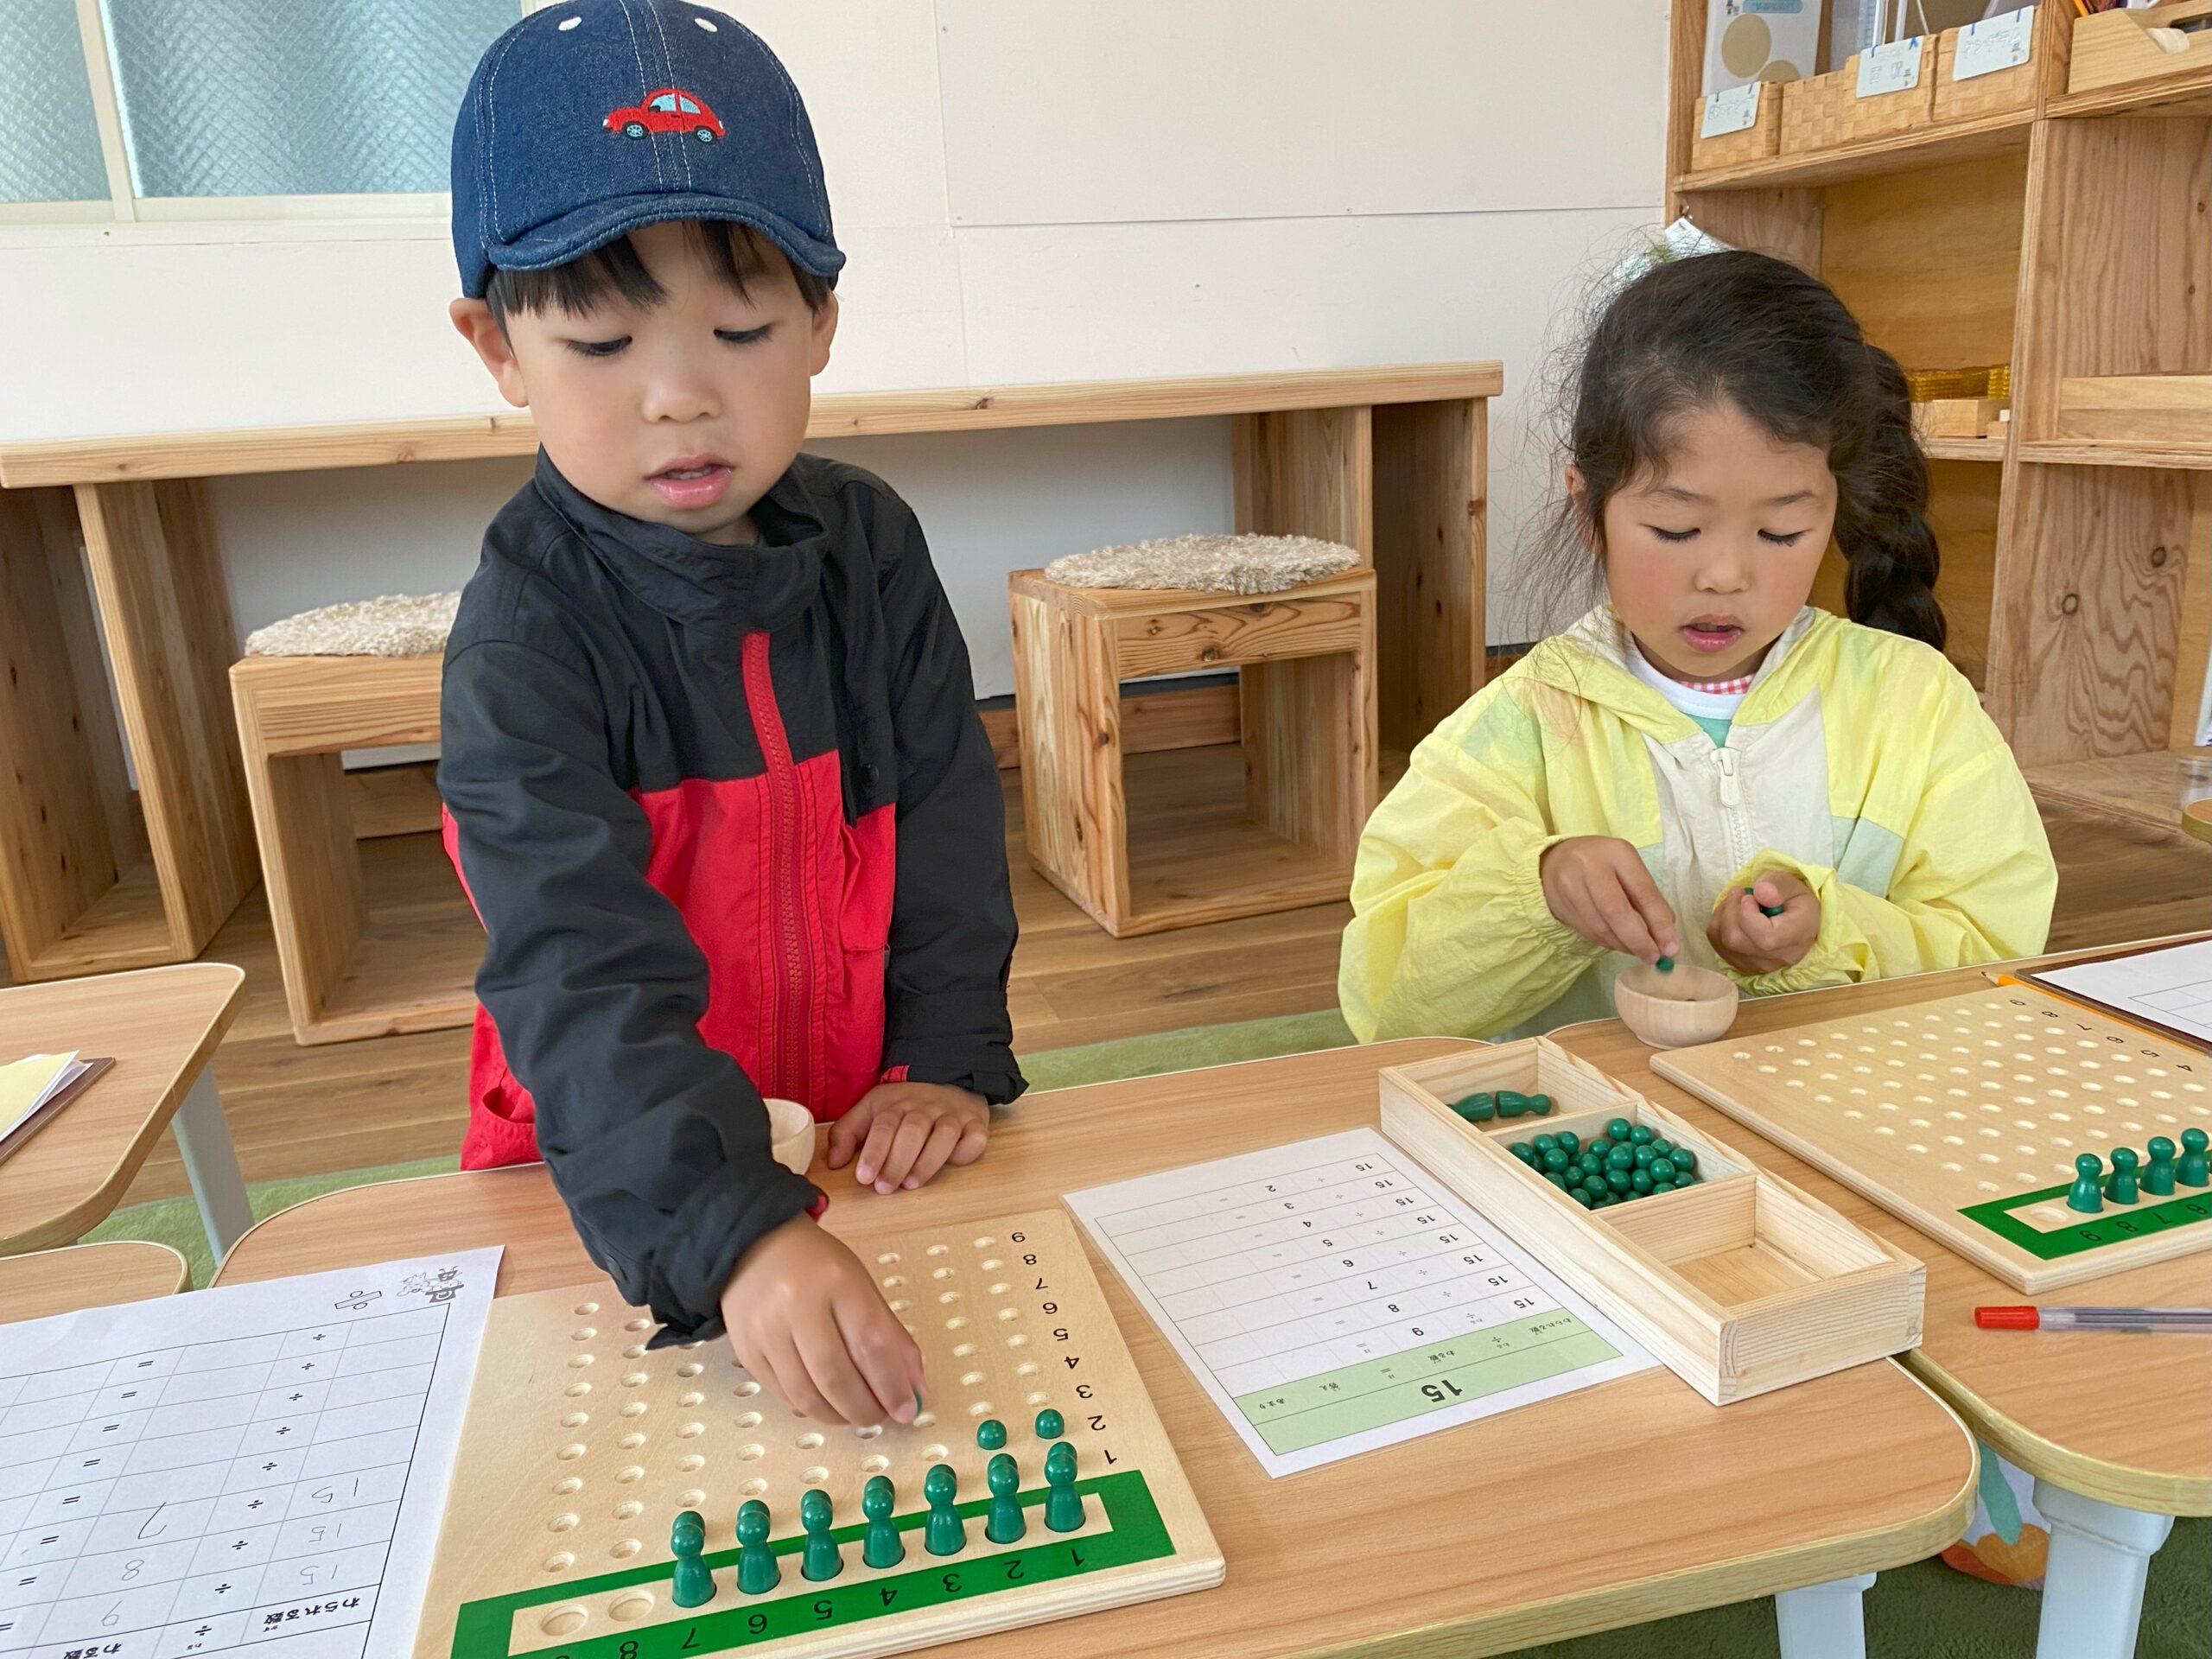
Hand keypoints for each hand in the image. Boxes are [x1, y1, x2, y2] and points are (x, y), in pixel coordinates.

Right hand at [719, 1214, 923, 1425]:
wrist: (753, 1247)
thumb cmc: (817, 1267)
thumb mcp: (861, 1286)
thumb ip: (890, 1336)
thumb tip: (915, 1389)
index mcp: (837, 1282)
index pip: (871, 1345)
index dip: (892, 1386)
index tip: (907, 1410)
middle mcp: (797, 1305)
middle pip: (836, 1376)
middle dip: (865, 1409)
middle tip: (880, 1417)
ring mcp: (766, 1330)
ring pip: (806, 1395)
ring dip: (838, 1416)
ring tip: (855, 1414)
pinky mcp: (746, 1351)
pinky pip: (783, 1395)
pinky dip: (811, 1408)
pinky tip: (826, 1403)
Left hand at [826, 1081, 989, 1194]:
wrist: (949, 1080)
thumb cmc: (905, 1105)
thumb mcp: (870, 1110)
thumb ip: (846, 1133)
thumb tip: (834, 1163)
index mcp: (897, 1103)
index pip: (884, 1125)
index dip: (874, 1152)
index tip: (864, 1178)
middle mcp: (926, 1108)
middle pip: (912, 1132)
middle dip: (897, 1163)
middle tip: (885, 1188)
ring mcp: (953, 1116)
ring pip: (943, 1136)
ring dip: (927, 1162)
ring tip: (910, 1184)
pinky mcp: (976, 1126)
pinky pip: (974, 1139)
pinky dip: (965, 1153)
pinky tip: (952, 1164)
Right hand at [1540, 836, 1680, 962]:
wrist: (1558, 859)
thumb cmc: (1605, 865)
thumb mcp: (1629, 870)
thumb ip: (1649, 899)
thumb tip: (1666, 938)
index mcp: (1618, 853)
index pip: (1643, 893)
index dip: (1659, 924)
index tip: (1671, 948)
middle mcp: (1591, 866)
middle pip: (1616, 911)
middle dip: (1638, 940)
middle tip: (1652, 957)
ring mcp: (1571, 885)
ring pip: (1600, 926)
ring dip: (1623, 945)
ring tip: (1637, 951)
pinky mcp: (1559, 903)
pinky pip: (1587, 932)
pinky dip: (1607, 942)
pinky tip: (1618, 942)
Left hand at [1707, 871, 1819, 974]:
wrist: (1797, 918)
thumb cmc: (1793, 898)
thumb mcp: (1790, 882)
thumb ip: (1776, 885)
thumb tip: (1760, 892)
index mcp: (1798, 935)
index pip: (1764, 937)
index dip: (1747, 913)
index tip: (1749, 896)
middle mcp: (1780, 957)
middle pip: (1736, 940)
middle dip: (1730, 910)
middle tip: (1739, 893)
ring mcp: (1761, 965)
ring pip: (1724, 943)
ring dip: (1722, 916)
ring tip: (1736, 902)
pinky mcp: (1744, 964)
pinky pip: (1719, 946)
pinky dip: (1719, 926)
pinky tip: (1732, 915)